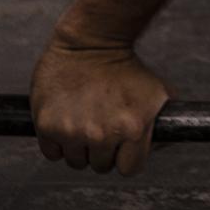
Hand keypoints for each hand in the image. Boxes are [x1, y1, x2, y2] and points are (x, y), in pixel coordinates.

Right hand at [30, 31, 171, 175]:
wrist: (91, 41)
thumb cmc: (126, 66)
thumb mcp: (158, 94)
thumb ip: (163, 126)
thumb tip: (162, 148)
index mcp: (131, 129)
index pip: (128, 169)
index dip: (126, 157)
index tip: (122, 144)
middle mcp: (101, 134)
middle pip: (100, 166)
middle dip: (102, 150)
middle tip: (101, 125)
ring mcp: (72, 130)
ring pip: (75, 161)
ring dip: (79, 147)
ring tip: (84, 119)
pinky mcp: (47, 124)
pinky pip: (51, 153)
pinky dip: (57, 142)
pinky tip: (66, 120)